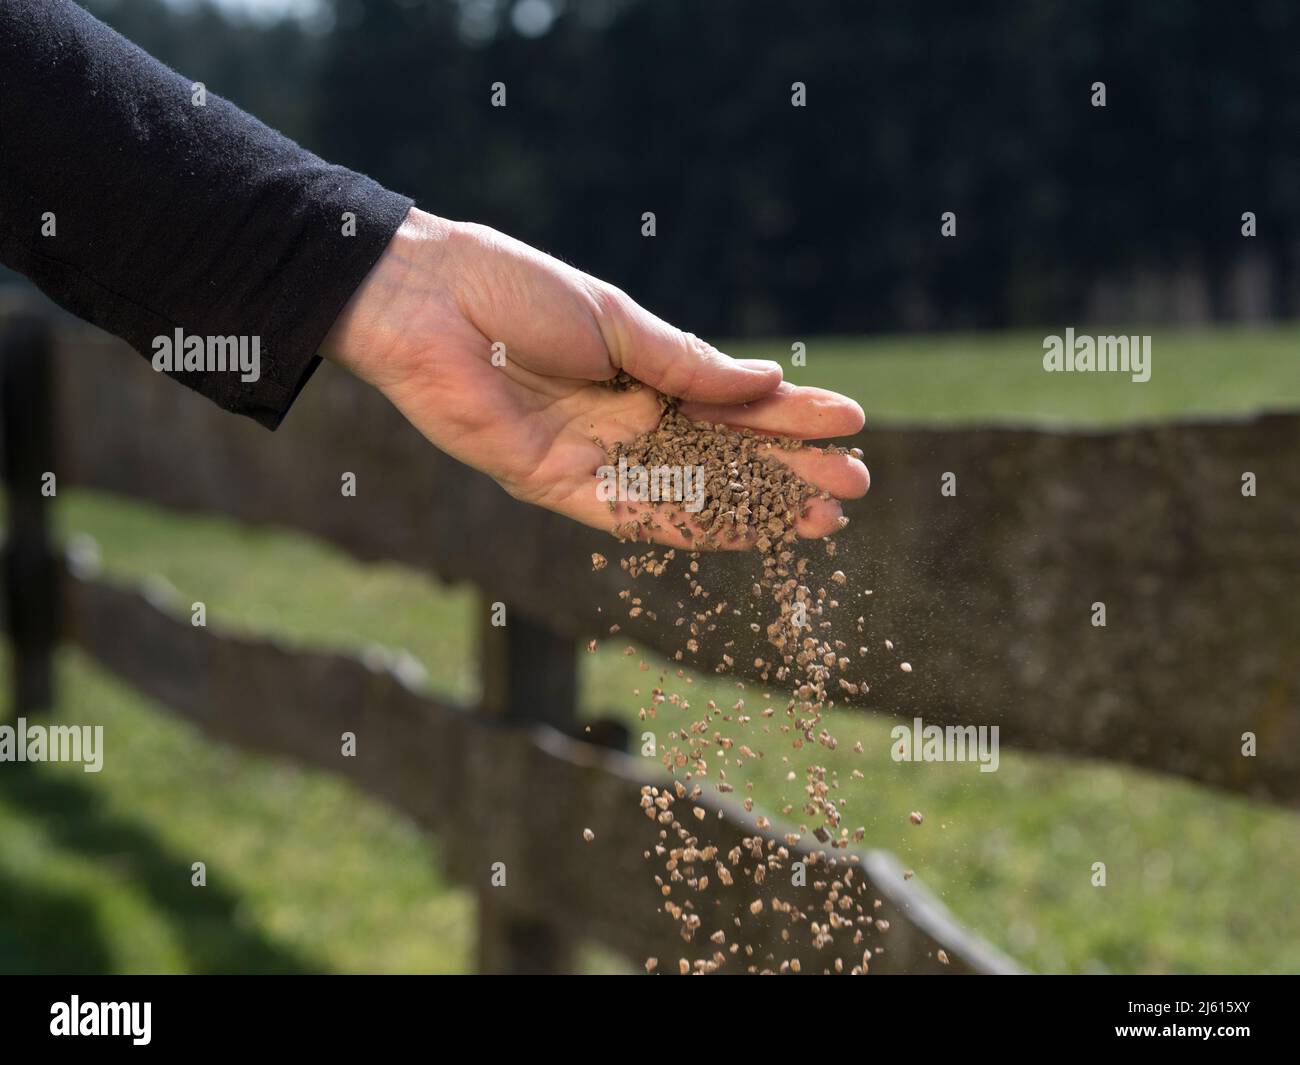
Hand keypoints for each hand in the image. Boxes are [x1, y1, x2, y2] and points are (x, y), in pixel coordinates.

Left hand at [323, 208, 868, 546]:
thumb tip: (768, 385)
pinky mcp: (556, 486)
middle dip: (788, 471)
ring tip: (821, 518)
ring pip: (690, 492)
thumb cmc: (516, 292)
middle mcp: (624, 421)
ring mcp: (593, 458)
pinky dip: (690, 524)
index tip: (852, 422)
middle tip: (854, 485)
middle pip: (722, 456)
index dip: (792, 415)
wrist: (427, 301)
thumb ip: (688, 365)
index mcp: (642, 372)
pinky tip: (745, 530)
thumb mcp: (618, 323)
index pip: (732, 403)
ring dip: (754, 508)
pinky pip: (634, 515)